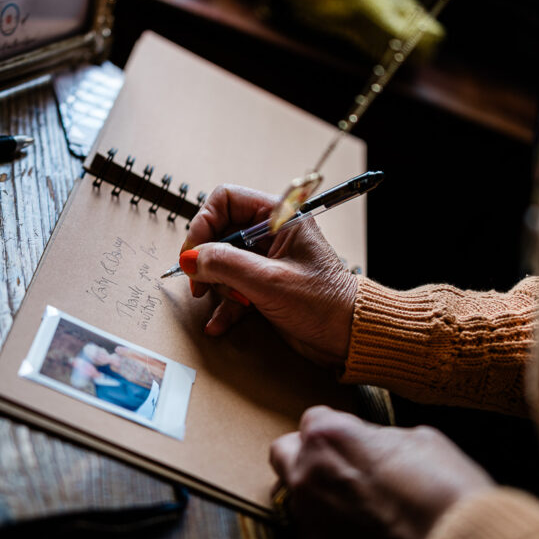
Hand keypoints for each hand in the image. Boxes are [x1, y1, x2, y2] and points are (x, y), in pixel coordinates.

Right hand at [180, 185, 358, 366]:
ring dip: (216, 284)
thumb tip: (191, 258)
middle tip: (199, 281)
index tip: (193, 252)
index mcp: (280, 217)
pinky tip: (218, 322)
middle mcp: (272, 233)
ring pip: (223, 261)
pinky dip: (224, 305)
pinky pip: (233, 286)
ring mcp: (268, 260)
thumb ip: (225, 265)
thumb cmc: (326, 305)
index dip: (204, 223)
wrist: (347, 338)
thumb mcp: (269, 282)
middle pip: (220, 232)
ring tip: (222, 301)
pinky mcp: (265, 285)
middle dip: (207, 259)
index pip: (227, 200)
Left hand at [270, 407, 493, 538]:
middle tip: (341, 462)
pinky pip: (309, 524)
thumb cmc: (444, 489)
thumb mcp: (419, 439)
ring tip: (353, 498)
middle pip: (285, 451)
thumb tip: (372, 445)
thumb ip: (379, 437)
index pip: (315, 418)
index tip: (360, 440)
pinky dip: (326, 521)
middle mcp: (306, 473)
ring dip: (315, 488)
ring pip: (293, 491)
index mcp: (329, 436)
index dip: (341, 428)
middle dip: (307, 452)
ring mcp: (308, 515)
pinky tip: (358, 525)